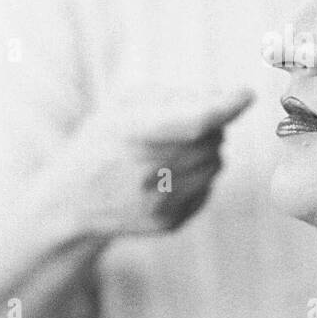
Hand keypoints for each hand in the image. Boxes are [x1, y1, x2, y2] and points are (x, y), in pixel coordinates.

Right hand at [53, 86, 253, 237]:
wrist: (71, 201)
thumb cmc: (104, 140)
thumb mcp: (124, 105)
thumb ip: (177, 97)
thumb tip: (229, 98)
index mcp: (131, 133)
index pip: (193, 122)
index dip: (225, 107)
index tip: (246, 94)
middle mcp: (145, 172)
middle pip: (211, 141)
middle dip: (210, 127)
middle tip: (186, 126)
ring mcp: (158, 202)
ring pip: (216, 164)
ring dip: (206, 151)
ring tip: (173, 150)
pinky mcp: (168, 222)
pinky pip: (208, 188)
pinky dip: (198, 176)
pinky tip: (167, 175)